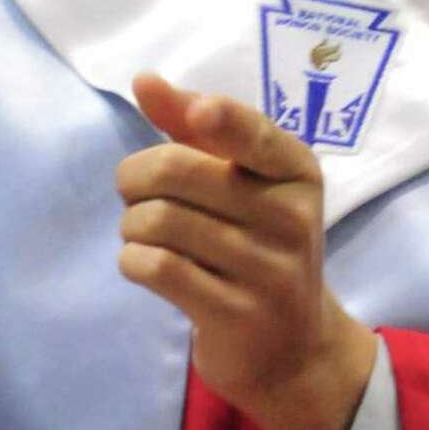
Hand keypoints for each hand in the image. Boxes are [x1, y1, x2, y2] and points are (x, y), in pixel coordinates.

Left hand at [116, 74, 376, 429]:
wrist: (293, 349)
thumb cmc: (256, 246)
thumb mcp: (241, 182)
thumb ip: (193, 126)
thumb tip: (144, 80)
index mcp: (297, 172)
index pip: (256, 134)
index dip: (221, 119)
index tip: (199, 116)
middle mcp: (292, 217)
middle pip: (177, 172)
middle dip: (134, 179)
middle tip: (136, 195)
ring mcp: (268, 269)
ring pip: (159, 221)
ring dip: (130, 225)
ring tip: (141, 233)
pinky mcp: (236, 314)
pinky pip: (157, 268)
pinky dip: (133, 260)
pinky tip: (143, 264)